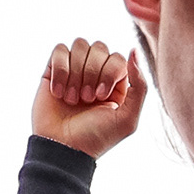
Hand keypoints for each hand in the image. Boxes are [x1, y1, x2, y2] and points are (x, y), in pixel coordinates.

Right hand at [31, 38, 146, 160]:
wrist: (63, 149)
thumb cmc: (96, 138)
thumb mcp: (128, 119)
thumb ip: (140, 86)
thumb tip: (134, 50)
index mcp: (116, 83)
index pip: (117, 57)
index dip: (109, 72)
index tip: (101, 97)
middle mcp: (96, 73)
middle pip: (99, 47)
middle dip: (92, 72)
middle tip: (86, 99)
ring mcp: (74, 70)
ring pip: (80, 45)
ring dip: (76, 72)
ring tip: (72, 98)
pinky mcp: (53, 71)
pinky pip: (59, 50)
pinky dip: (60, 70)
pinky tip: (59, 92)